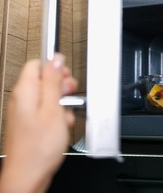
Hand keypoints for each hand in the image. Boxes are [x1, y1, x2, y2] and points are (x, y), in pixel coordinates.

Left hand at [0, 54, 77, 192]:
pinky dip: (58, 116)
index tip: (66, 79)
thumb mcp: (53, 109)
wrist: (28, 175)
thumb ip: (54, 82)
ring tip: (65, 117)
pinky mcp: (31, 123)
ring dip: (63, 104)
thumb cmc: (38, 147)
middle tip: (68, 98)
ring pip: (49, 97)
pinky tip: (61, 126)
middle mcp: (22, 99)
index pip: (38, 64)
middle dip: (62, 88)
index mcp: (25, 91)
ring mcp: (26, 112)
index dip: (56, 68)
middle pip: (45, 80)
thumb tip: (56, 59)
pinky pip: (47, 111)